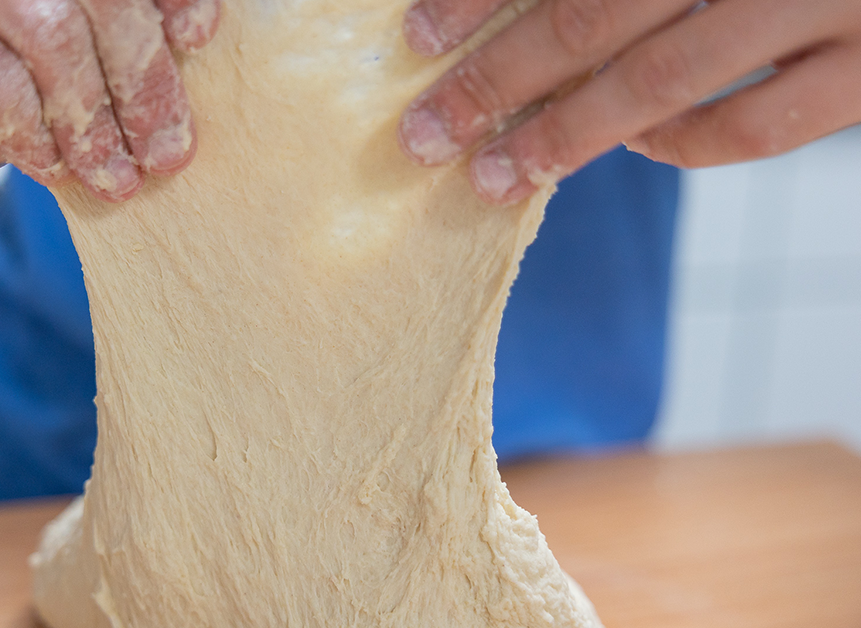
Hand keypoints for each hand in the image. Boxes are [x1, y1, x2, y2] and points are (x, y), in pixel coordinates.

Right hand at [0, 0, 218, 201]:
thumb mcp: (78, 56)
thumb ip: (125, 37)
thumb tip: (196, 47)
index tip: (198, 41)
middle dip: (139, 78)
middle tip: (166, 150)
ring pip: (49, 34)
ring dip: (91, 118)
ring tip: (114, 174)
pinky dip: (34, 133)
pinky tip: (53, 165)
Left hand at [397, 0, 860, 204]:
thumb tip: (525, 25)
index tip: (419, 35)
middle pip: (595, 13)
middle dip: (498, 78)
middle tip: (428, 133)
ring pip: (664, 77)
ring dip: (566, 134)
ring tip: (496, 173)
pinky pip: (758, 127)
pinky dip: (683, 144)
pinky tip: (636, 146)